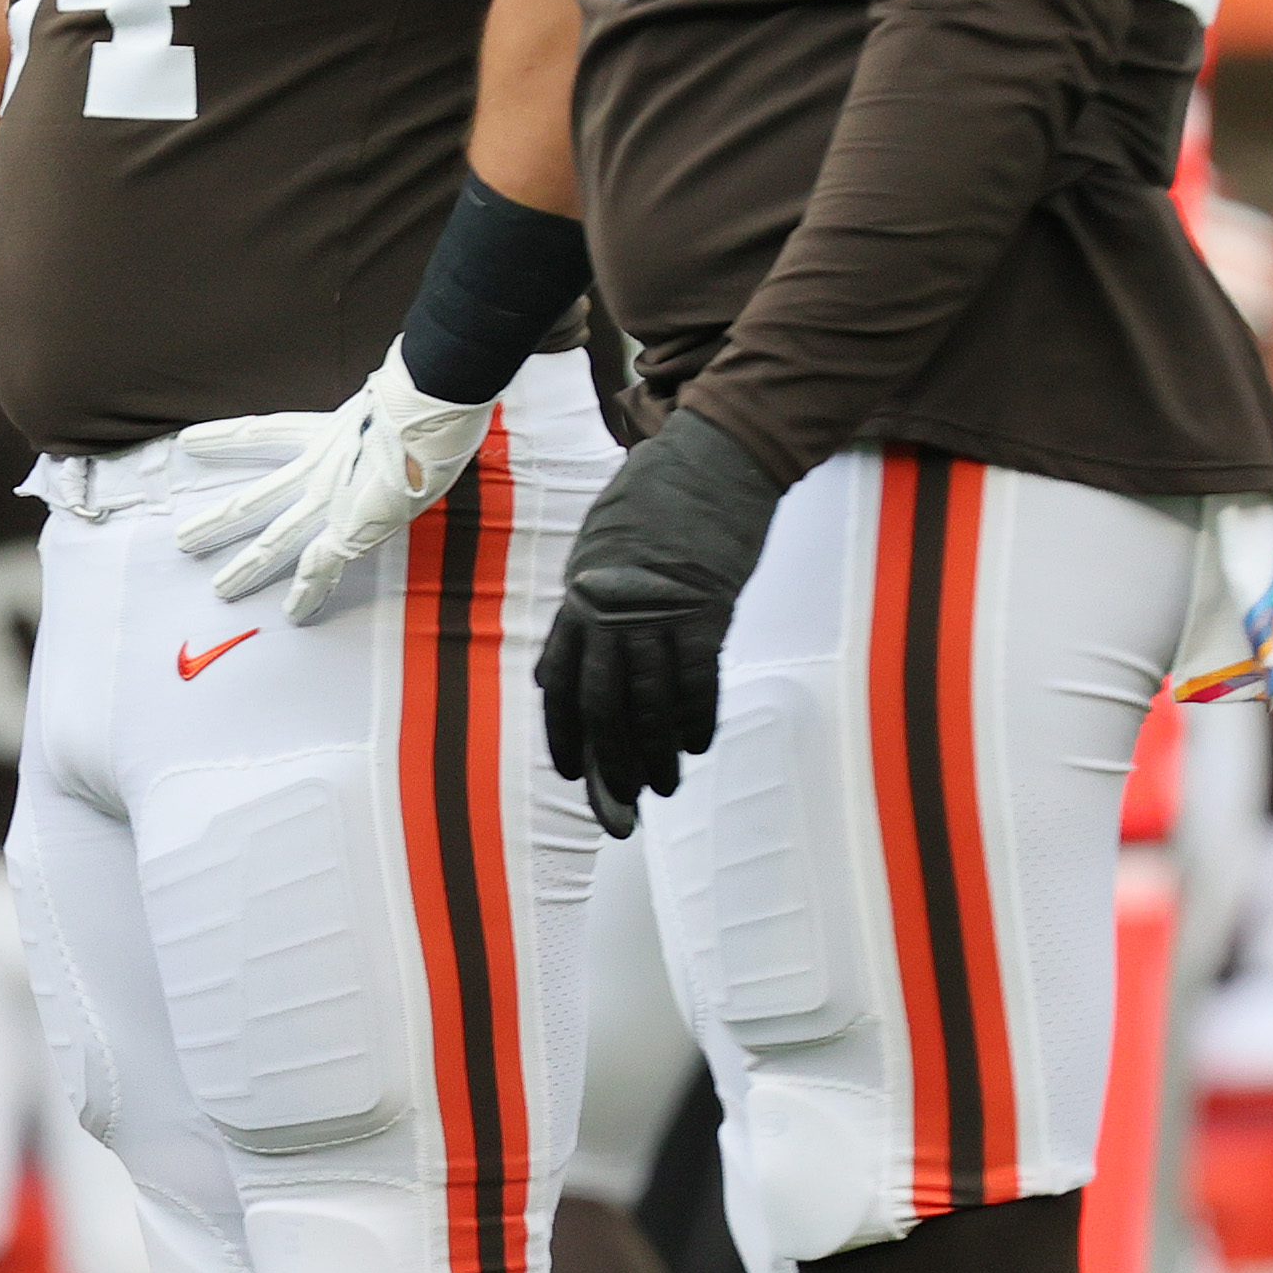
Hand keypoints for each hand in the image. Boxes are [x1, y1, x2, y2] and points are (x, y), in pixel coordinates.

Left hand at [174, 344, 496, 622]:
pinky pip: (324, 567)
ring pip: (277, 539)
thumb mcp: (387, 403)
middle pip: (255, 497)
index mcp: (325, 433)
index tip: (190, 441)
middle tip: (184, 540)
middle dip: (219, 521)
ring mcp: (330, 501)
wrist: (427, 412)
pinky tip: (293, 613)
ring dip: (248, 567)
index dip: (225, 438)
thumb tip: (389, 414)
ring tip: (219, 589)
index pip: (260, 432)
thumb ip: (376, 414)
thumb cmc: (419, 401)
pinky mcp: (350, 528)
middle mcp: (318, 469)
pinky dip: (309, 591)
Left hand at [536, 409, 788, 837]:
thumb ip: (584, 608)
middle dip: (610, 769)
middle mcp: (608, 610)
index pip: (562, 684)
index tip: (575, 777)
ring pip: (648, 705)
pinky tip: (696, 746)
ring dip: (655, 756)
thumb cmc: (656, 502)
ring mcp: (656, 611)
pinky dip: (695, 720)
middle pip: (601, 707)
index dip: (566, 737)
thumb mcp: (599, 549)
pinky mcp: (704, 609)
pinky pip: (695, 682)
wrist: (710, 458)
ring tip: (664, 789)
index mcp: (580, 597)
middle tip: (622, 814)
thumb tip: (564, 672)